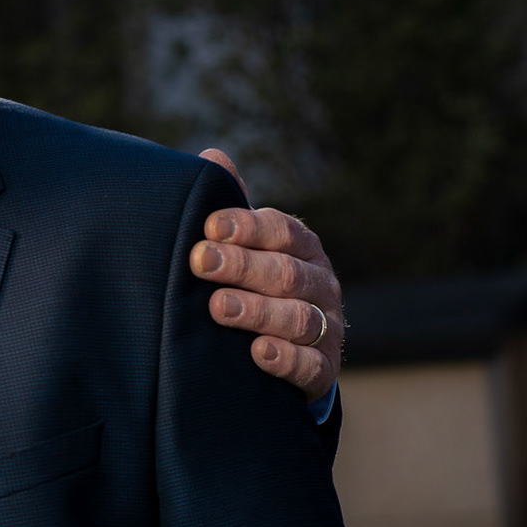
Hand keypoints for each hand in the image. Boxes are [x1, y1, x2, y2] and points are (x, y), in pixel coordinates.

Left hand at [191, 149, 341, 402]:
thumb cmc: (253, 285)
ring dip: (256, 311)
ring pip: (298, 316)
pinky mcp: (323, 369)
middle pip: (285, 272)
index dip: (247, 227)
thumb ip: (230, 210)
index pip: (280, 230)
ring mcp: (326, 327)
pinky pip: (310, 365)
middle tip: (200, 261)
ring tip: (217, 307)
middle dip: (241, 266)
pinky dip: (285, 359)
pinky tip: (257, 352)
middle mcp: (320, 283)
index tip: (209, 227)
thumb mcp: (242, 246)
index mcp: (301, 246)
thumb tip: (213, 157)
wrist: (283, 352)